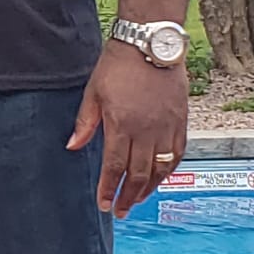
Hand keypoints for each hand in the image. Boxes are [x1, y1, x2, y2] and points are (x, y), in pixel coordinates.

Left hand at [68, 42, 186, 218]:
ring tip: (138, 200)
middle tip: (121, 211)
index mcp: (121, 124)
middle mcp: (146, 130)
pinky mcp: (181, 121)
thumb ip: (85, 123)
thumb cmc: (118, 65)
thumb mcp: (93, 92)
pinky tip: (159, 178)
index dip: (109, 188)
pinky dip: (168, 170)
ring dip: (148, 188)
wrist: (150, 42)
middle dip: (128, 196)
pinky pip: (177, 154)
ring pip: (159, 168)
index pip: (114, 166)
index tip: (104, 204)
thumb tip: (72, 147)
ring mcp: (166, 126)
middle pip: (138, 174)